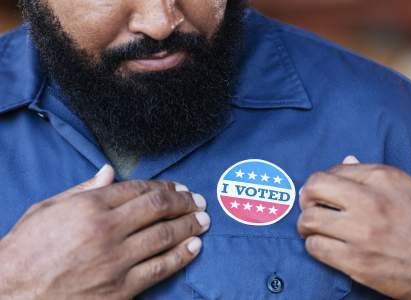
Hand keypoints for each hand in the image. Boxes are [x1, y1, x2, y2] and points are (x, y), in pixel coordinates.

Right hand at [0, 165, 209, 299]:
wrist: (10, 295)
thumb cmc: (25, 250)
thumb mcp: (47, 209)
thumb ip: (83, 190)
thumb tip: (108, 171)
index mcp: (89, 207)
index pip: (139, 189)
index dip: (164, 186)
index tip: (178, 187)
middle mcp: (107, 230)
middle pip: (158, 208)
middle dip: (184, 202)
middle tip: (198, 201)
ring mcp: (116, 261)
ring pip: (165, 236)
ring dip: (189, 225)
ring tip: (203, 220)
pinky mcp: (120, 288)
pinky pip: (160, 268)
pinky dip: (181, 256)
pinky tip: (194, 246)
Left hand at [298, 156, 410, 299]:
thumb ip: (374, 176)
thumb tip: (346, 161)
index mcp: (384, 177)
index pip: (334, 170)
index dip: (324, 183)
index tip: (324, 194)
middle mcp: (370, 200)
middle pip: (314, 188)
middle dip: (307, 198)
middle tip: (310, 208)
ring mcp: (363, 232)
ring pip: (309, 219)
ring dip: (307, 225)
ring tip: (313, 229)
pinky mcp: (358, 261)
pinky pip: (316, 248)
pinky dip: (314, 246)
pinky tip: (324, 247)